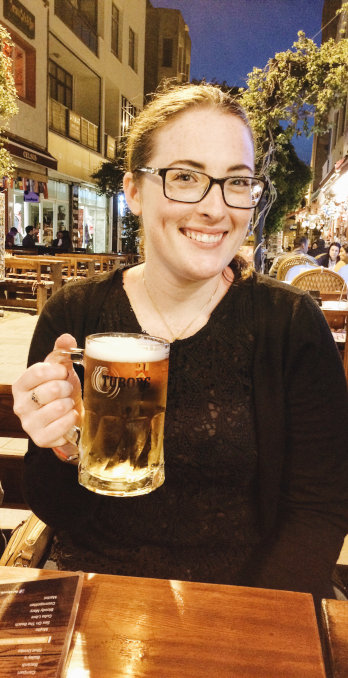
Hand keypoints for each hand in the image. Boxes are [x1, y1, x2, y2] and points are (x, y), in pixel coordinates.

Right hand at [12, 334, 81, 451]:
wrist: (66, 418)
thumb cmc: (61, 391)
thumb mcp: (60, 370)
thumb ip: (61, 352)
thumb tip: (66, 337)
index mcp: (21, 385)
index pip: (38, 371)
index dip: (57, 370)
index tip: (64, 373)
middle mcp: (20, 405)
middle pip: (51, 389)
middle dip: (66, 388)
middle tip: (67, 390)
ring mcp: (28, 424)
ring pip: (58, 407)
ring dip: (70, 404)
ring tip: (68, 403)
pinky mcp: (40, 439)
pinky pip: (62, 426)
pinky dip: (72, 419)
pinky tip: (70, 416)